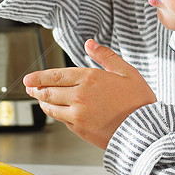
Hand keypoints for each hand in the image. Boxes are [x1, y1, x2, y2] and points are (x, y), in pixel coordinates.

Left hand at [23, 39, 156, 149]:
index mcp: (90, 78)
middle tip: (29, 86)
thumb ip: (105, 56)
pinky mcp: (80, 129)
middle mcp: (80, 96)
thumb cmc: (138, 101)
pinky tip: (56, 110)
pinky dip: (56, 113)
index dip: (38, 77)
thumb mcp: (126, 72)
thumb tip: (89, 44)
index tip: (28, 78)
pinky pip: (61, 119)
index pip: (56, 76)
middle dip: (36, 88)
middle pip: (49, 91)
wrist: (145, 131)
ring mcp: (78, 114)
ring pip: (51, 107)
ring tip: (39, 97)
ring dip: (42, 101)